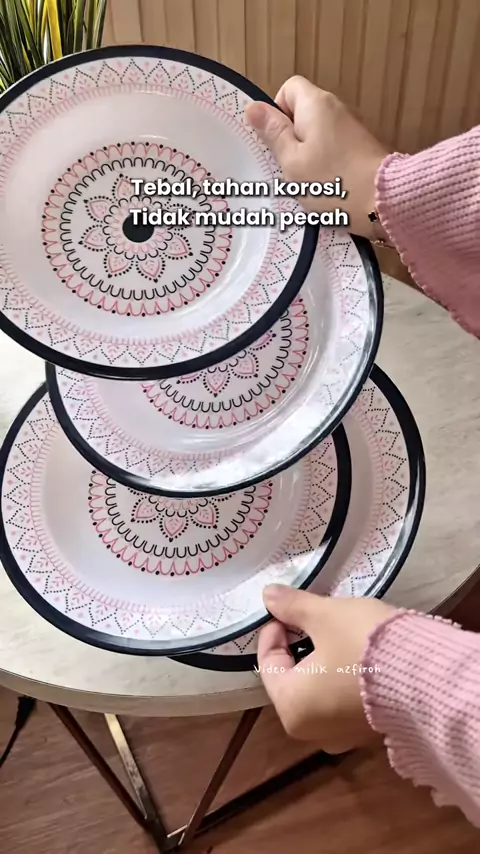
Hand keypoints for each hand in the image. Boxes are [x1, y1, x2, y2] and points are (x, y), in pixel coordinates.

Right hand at [244, 76, 388, 240]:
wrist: (383, 202)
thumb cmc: (333, 183)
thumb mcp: (292, 161)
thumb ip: (273, 133)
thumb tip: (253, 107)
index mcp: (315, 104)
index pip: (288, 88)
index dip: (276, 111)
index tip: (277, 140)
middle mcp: (336, 108)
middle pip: (303, 112)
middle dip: (291, 137)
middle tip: (288, 166)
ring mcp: (352, 127)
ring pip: (318, 133)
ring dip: (308, 153)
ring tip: (307, 181)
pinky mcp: (362, 147)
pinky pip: (333, 147)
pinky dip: (326, 162)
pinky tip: (326, 186)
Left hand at [257, 584, 395, 751]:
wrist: (426, 675)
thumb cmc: (363, 645)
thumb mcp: (325, 616)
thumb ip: (293, 606)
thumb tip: (267, 595)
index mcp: (291, 708)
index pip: (267, 662)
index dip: (274, 629)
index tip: (288, 608)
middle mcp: (311, 732)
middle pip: (291, 679)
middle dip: (298, 646)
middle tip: (311, 617)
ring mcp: (342, 736)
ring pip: (317, 690)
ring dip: (319, 661)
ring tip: (333, 633)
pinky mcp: (367, 732)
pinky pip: (341, 701)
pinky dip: (340, 678)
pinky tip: (354, 655)